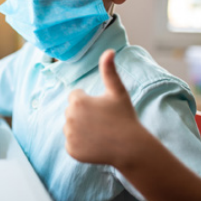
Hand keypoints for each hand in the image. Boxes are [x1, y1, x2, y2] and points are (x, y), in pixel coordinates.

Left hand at [63, 49, 144, 166]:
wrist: (131, 147)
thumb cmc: (125, 117)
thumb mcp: (117, 92)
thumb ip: (109, 70)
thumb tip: (109, 50)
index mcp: (77, 101)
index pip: (75, 96)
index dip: (89, 101)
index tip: (102, 109)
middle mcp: (69, 118)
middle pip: (71, 112)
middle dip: (83, 114)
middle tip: (102, 122)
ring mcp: (69, 135)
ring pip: (71, 127)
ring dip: (81, 129)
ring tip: (99, 132)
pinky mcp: (71, 150)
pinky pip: (72, 143)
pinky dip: (81, 144)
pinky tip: (95, 144)